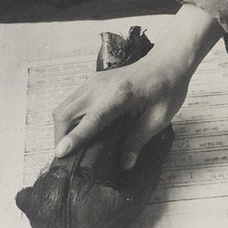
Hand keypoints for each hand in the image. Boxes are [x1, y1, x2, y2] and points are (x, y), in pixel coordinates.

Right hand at [53, 5, 222, 168]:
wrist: (167, 62)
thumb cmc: (167, 88)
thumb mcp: (159, 118)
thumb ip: (138, 139)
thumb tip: (125, 164)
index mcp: (121, 95)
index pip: (92, 119)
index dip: (75, 137)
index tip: (60, 153)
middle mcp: (101, 86)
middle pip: (66, 113)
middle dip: (61, 138)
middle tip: (68, 160)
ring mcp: (94, 82)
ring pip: (64, 108)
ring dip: (63, 129)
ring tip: (72, 149)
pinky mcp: (93, 82)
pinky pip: (72, 103)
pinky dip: (69, 120)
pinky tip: (80, 132)